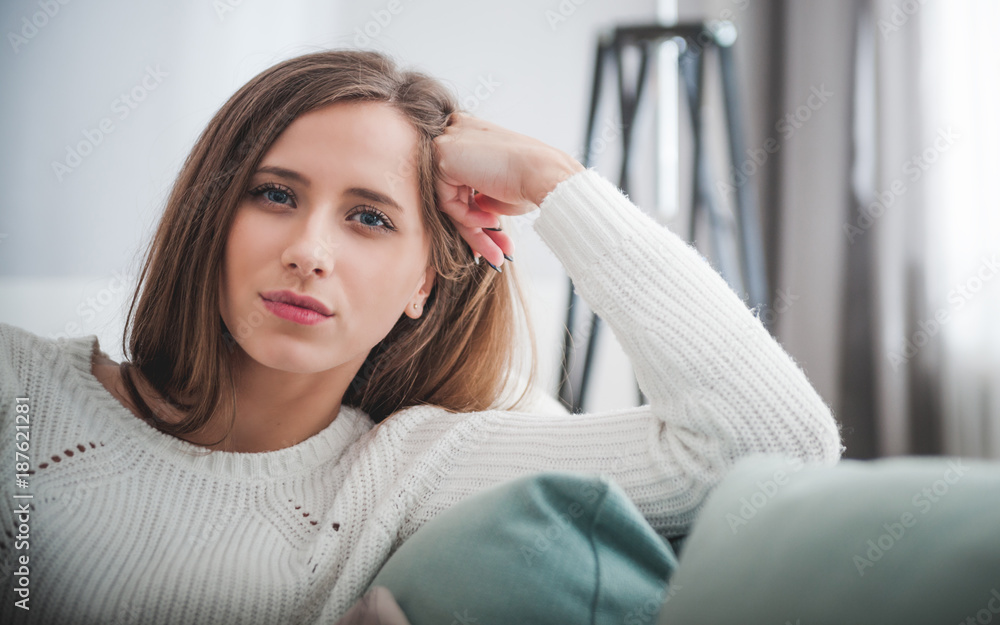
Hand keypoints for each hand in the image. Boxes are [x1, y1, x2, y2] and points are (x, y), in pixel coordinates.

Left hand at [433, 112, 583, 268]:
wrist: (544, 172)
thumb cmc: (532, 178)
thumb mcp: (501, 187)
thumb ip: (481, 194)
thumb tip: (473, 208)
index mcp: (473, 131)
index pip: (463, 176)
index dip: (476, 208)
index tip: (492, 231)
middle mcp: (457, 130)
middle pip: (454, 189)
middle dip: (474, 224)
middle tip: (492, 250)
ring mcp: (448, 140)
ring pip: (449, 198)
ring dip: (473, 228)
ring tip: (496, 247)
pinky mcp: (442, 155)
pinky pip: (446, 201)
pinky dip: (467, 218)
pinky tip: (491, 221)